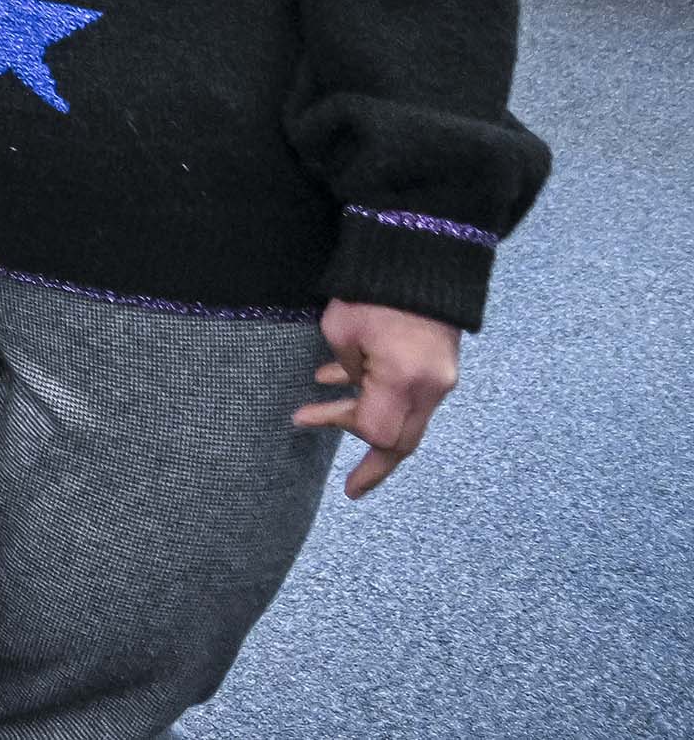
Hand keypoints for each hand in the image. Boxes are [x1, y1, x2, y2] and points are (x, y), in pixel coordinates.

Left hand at [295, 299, 461, 496]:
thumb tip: (340, 386)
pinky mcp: (441, 364)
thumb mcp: (342, 331)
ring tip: (328, 418)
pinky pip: (410, 395)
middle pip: (402, 441)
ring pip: (407, 419)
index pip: (376, 432)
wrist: (423, 255)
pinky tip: (340, 380)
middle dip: (374, 464)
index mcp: (404, 382)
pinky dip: (380, 396)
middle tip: (353, 488)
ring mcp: (441, 378)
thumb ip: (344, 369)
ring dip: (369, 421)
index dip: (338, 429)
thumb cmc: (373, 291)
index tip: (303, 421)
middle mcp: (430, 388)